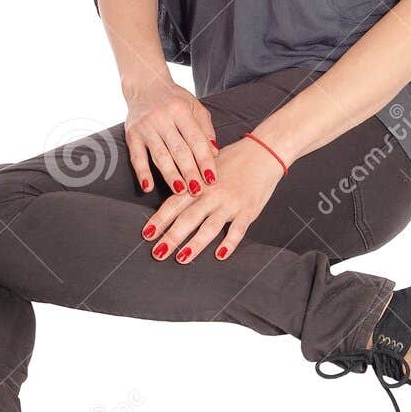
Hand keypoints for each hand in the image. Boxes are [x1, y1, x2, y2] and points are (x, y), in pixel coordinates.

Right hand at [125, 76, 218, 195]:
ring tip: (180, 191)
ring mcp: (145, 127)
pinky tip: (148, 187)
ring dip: (171, 175)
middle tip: (198, 190)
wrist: (145, 84)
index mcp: (180, 111)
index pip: (195, 140)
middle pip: (179, 150)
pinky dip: (142, 173)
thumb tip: (215, 153)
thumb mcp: (195, 107)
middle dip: (190, 172)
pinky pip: (136, 157)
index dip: (204, 160)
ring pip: (160, 155)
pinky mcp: (132, 134)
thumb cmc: (174, 99)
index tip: (212, 178)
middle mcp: (162, 118)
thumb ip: (205, 129)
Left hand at [138, 135, 285, 264]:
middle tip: (157, 253)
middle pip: (188, 219)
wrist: (263, 153)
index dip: (160, 220)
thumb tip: (172, 192)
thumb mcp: (207, 165)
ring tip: (182, 258)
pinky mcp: (248, 211)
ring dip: (195, 244)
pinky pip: (237, 231)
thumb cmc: (233, 159)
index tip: (147, 234)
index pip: (174, 204)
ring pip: (210, 227)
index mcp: (199, 183)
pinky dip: (229, 244)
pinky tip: (220, 255)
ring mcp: (230, 204)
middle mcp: (212, 194)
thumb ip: (191, 180)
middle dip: (172, 237)